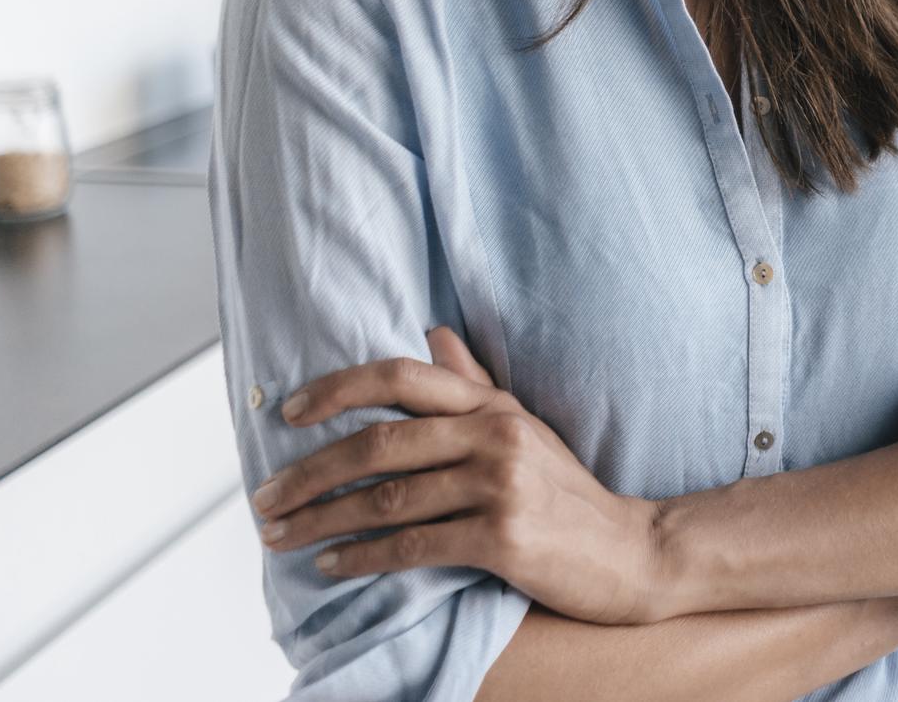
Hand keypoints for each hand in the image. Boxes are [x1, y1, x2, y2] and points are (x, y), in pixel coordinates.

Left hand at [251, 326, 669, 624]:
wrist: (632, 550)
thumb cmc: (568, 492)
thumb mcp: (525, 427)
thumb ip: (475, 384)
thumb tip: (433, 331)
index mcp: (493, 404)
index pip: (402, 376)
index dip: (337, 389)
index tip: (288, 414)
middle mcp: (494, 434)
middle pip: (380, 441)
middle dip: (310, 472)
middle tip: (265, 497)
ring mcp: (500, 485)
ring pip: (388, 496)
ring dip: (322, 519)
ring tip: (282, 536)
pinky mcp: (503, 537)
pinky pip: (413, 545)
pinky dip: (363, 556)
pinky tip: (332, 565)